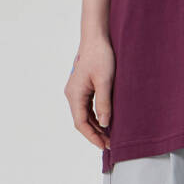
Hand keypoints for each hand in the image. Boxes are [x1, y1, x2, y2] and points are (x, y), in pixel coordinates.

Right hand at [64, 35, 114, 149]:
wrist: (96, 38)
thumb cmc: (100, 56)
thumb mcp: (105, 80)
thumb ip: (104, 102)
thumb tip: (105, 124)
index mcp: (74, 94)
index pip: (80, 122)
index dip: (92, 136)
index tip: (103, 145)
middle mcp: (72, 94)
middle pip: (82, 120)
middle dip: (95, 132)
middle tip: (110, 143)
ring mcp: (76, 91)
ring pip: (84, 114)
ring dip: (96, 124)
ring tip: (109, 135)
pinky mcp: (82, 86)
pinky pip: (87, 106)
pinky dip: (95, 115)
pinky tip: (106, 119)